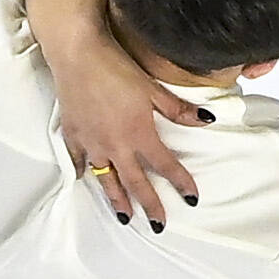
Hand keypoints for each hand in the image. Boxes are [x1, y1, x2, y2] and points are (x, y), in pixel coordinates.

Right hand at [54, 35, 208, 227]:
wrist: (78, 54)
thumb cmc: (116, 67)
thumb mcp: (151, 88)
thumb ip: (177, 110)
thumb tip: (205, 121)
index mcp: (138, 134)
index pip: (165, 166)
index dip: (181, 183)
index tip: (192, 199)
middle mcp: (115, 146)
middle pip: (136, 183)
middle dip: (149, 205)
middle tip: (158, 224)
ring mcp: (92, 143)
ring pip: (106, 180)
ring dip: (117, 200)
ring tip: (125, 217)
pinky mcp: (73, 135)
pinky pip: (79, 160)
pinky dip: (83, 171)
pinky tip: (86, 179)